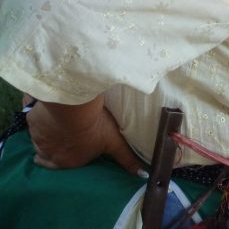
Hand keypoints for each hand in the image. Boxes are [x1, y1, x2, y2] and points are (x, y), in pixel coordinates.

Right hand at [26, 96, 143, 174]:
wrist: (74, 108)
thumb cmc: (94, 125)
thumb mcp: (113, 141)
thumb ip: (126, 158)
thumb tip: (142, 175)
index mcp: (66, 161)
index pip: (59, 164)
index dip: (60, 157)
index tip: (61, 151)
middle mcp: (49, 153)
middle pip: (45, 153)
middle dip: (48, 147)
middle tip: (52, 138)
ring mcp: (39, 137)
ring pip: (37, 138)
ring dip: (43, 131)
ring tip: (50, 122)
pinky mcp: (32, 121)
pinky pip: (32, 118)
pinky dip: (36, 114)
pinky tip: (42, 108)